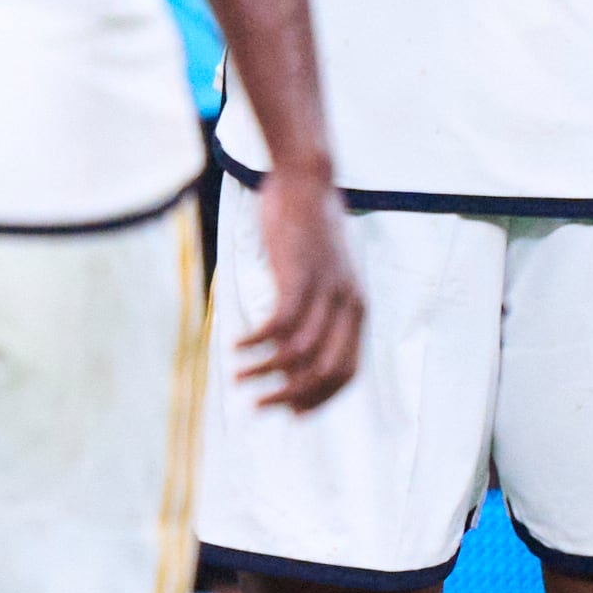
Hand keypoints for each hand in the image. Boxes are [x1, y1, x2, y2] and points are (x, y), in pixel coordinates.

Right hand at [236, 160, 365, 412]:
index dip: (319, 399)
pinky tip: (235, 345)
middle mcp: (348, 304)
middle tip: (258, 406)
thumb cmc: (307, 225)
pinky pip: (278, 324)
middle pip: (324, 372)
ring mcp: (326, 290)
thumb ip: (316, 304)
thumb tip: (291, 338)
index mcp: (357, 310)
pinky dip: (256, 342)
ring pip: (298, 353)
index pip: (346, 373)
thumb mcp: (321, 271)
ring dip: (265, 372)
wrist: (306, 178)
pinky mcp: (300, 275)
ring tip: (238, 378)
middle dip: (290, 396)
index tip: (291, 414)